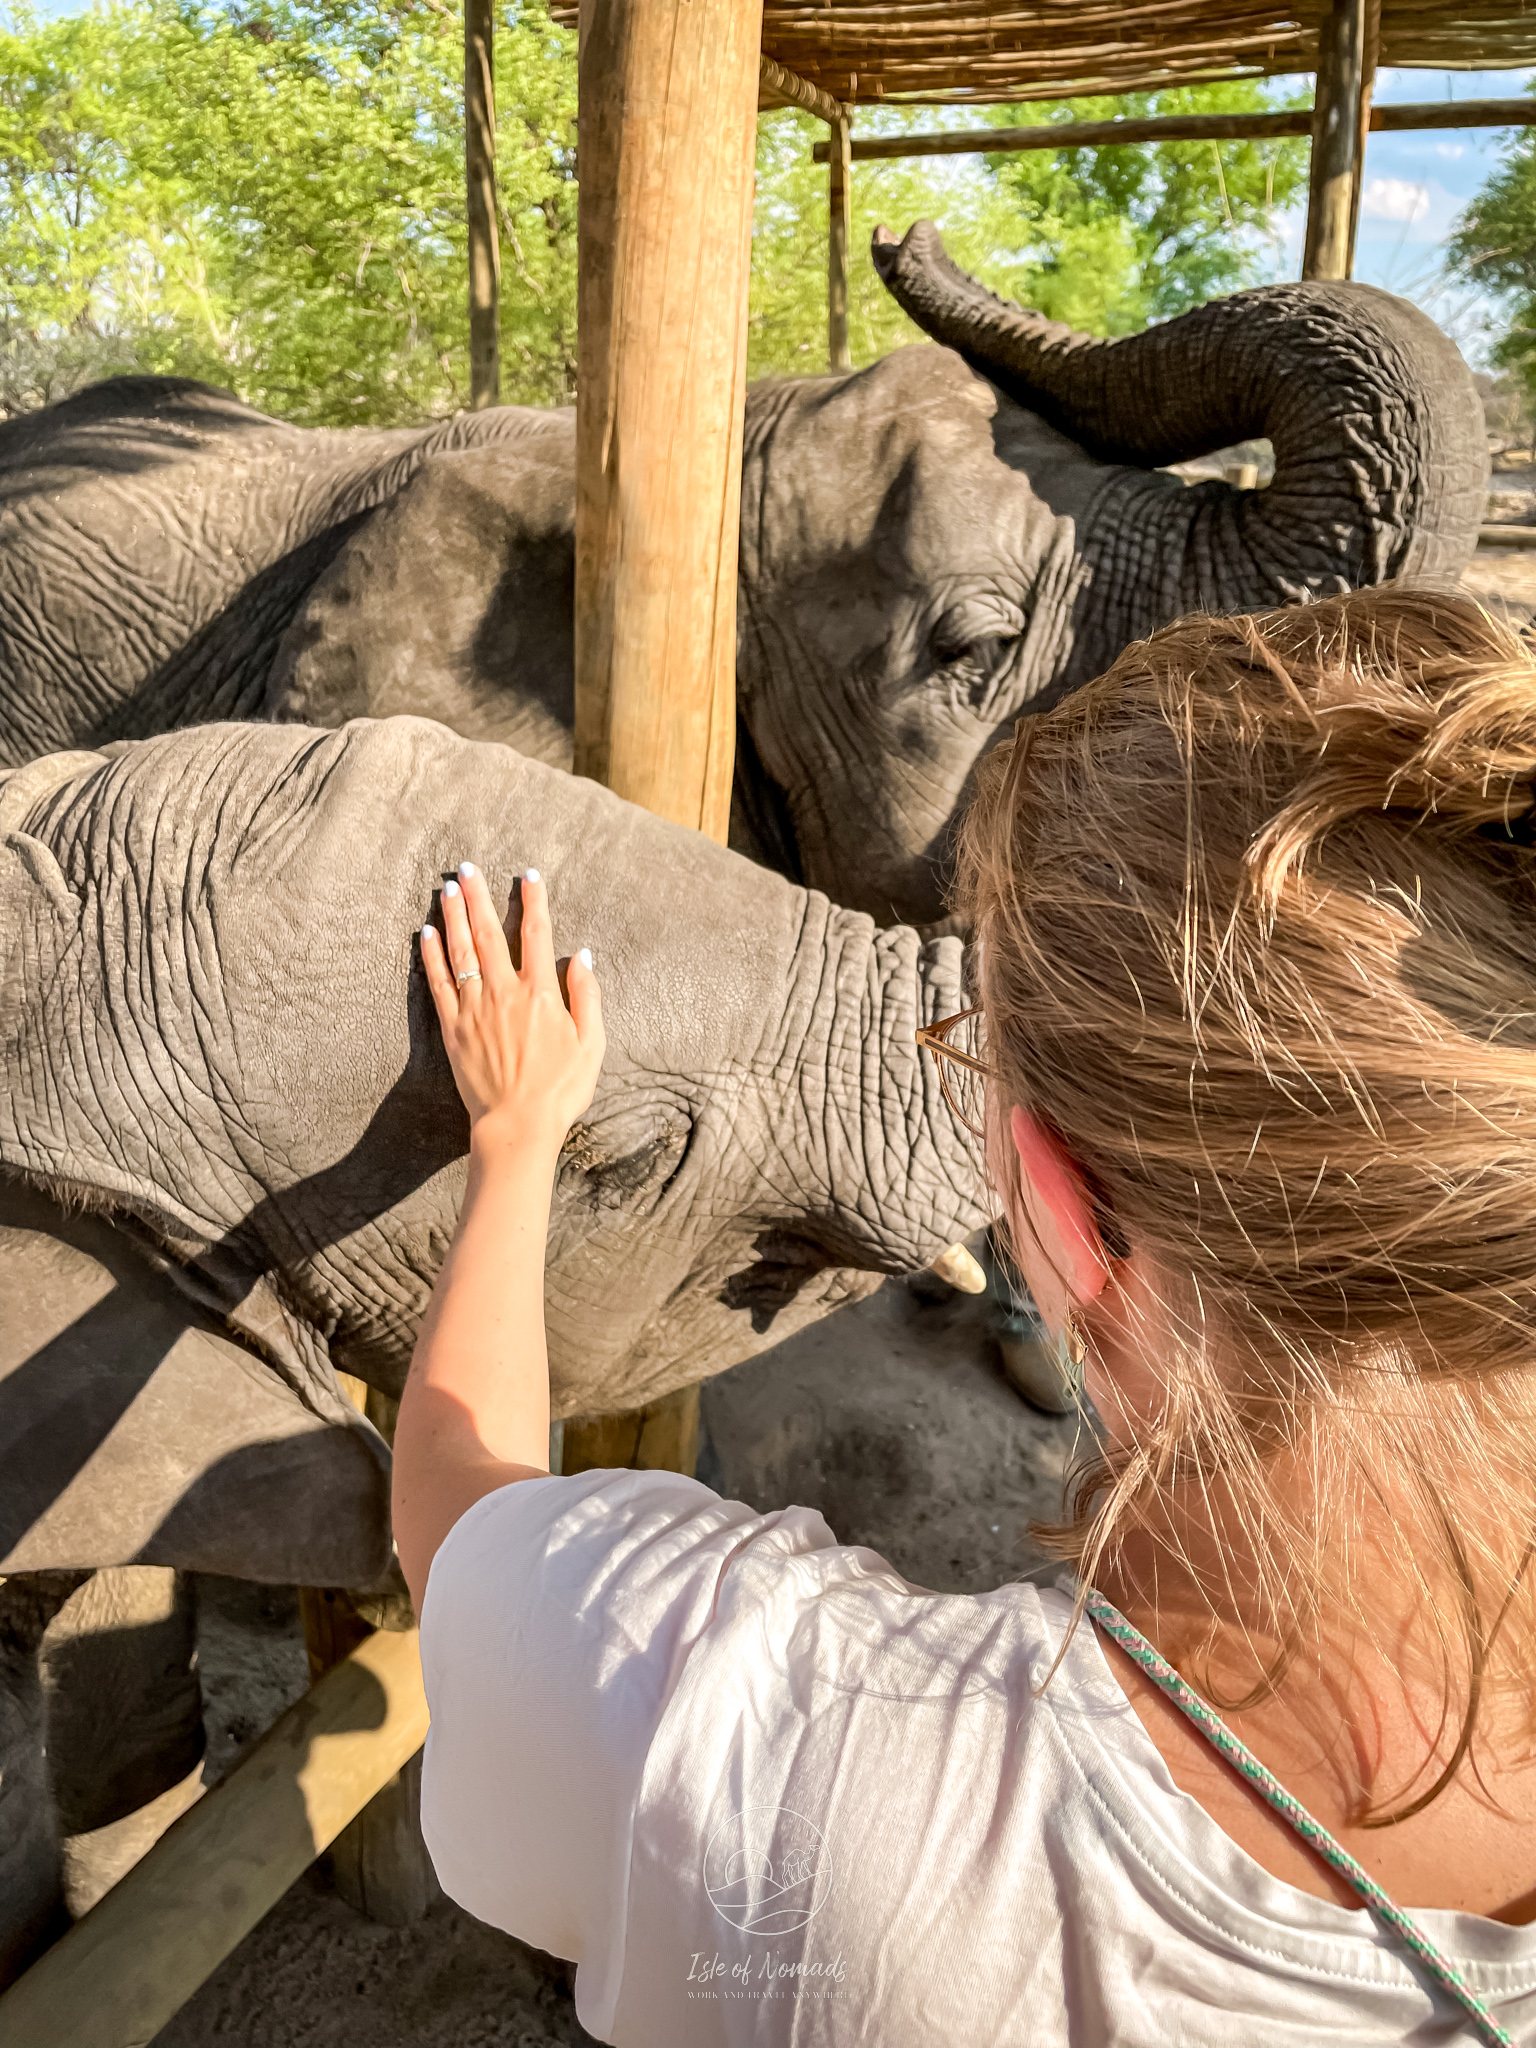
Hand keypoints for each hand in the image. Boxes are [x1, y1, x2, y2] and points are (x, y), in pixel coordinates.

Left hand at [421, 863, 603, 1156]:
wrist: (518, 1125)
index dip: (534, 901)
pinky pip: (438, 983)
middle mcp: (505, 992)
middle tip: (467, 867)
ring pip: (461, 951)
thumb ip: (587, 997)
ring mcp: (475, 1008)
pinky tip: (427, 932)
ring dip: (454, 916)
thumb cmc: (561, 1090)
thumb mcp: (592, 1045)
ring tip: (447, 888)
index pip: (538, 934)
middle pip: (490, 933)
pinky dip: (431, 955)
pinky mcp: (452, 1028)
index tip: (528, 875)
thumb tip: (583, 957)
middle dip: (479, 896)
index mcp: (542, 993)